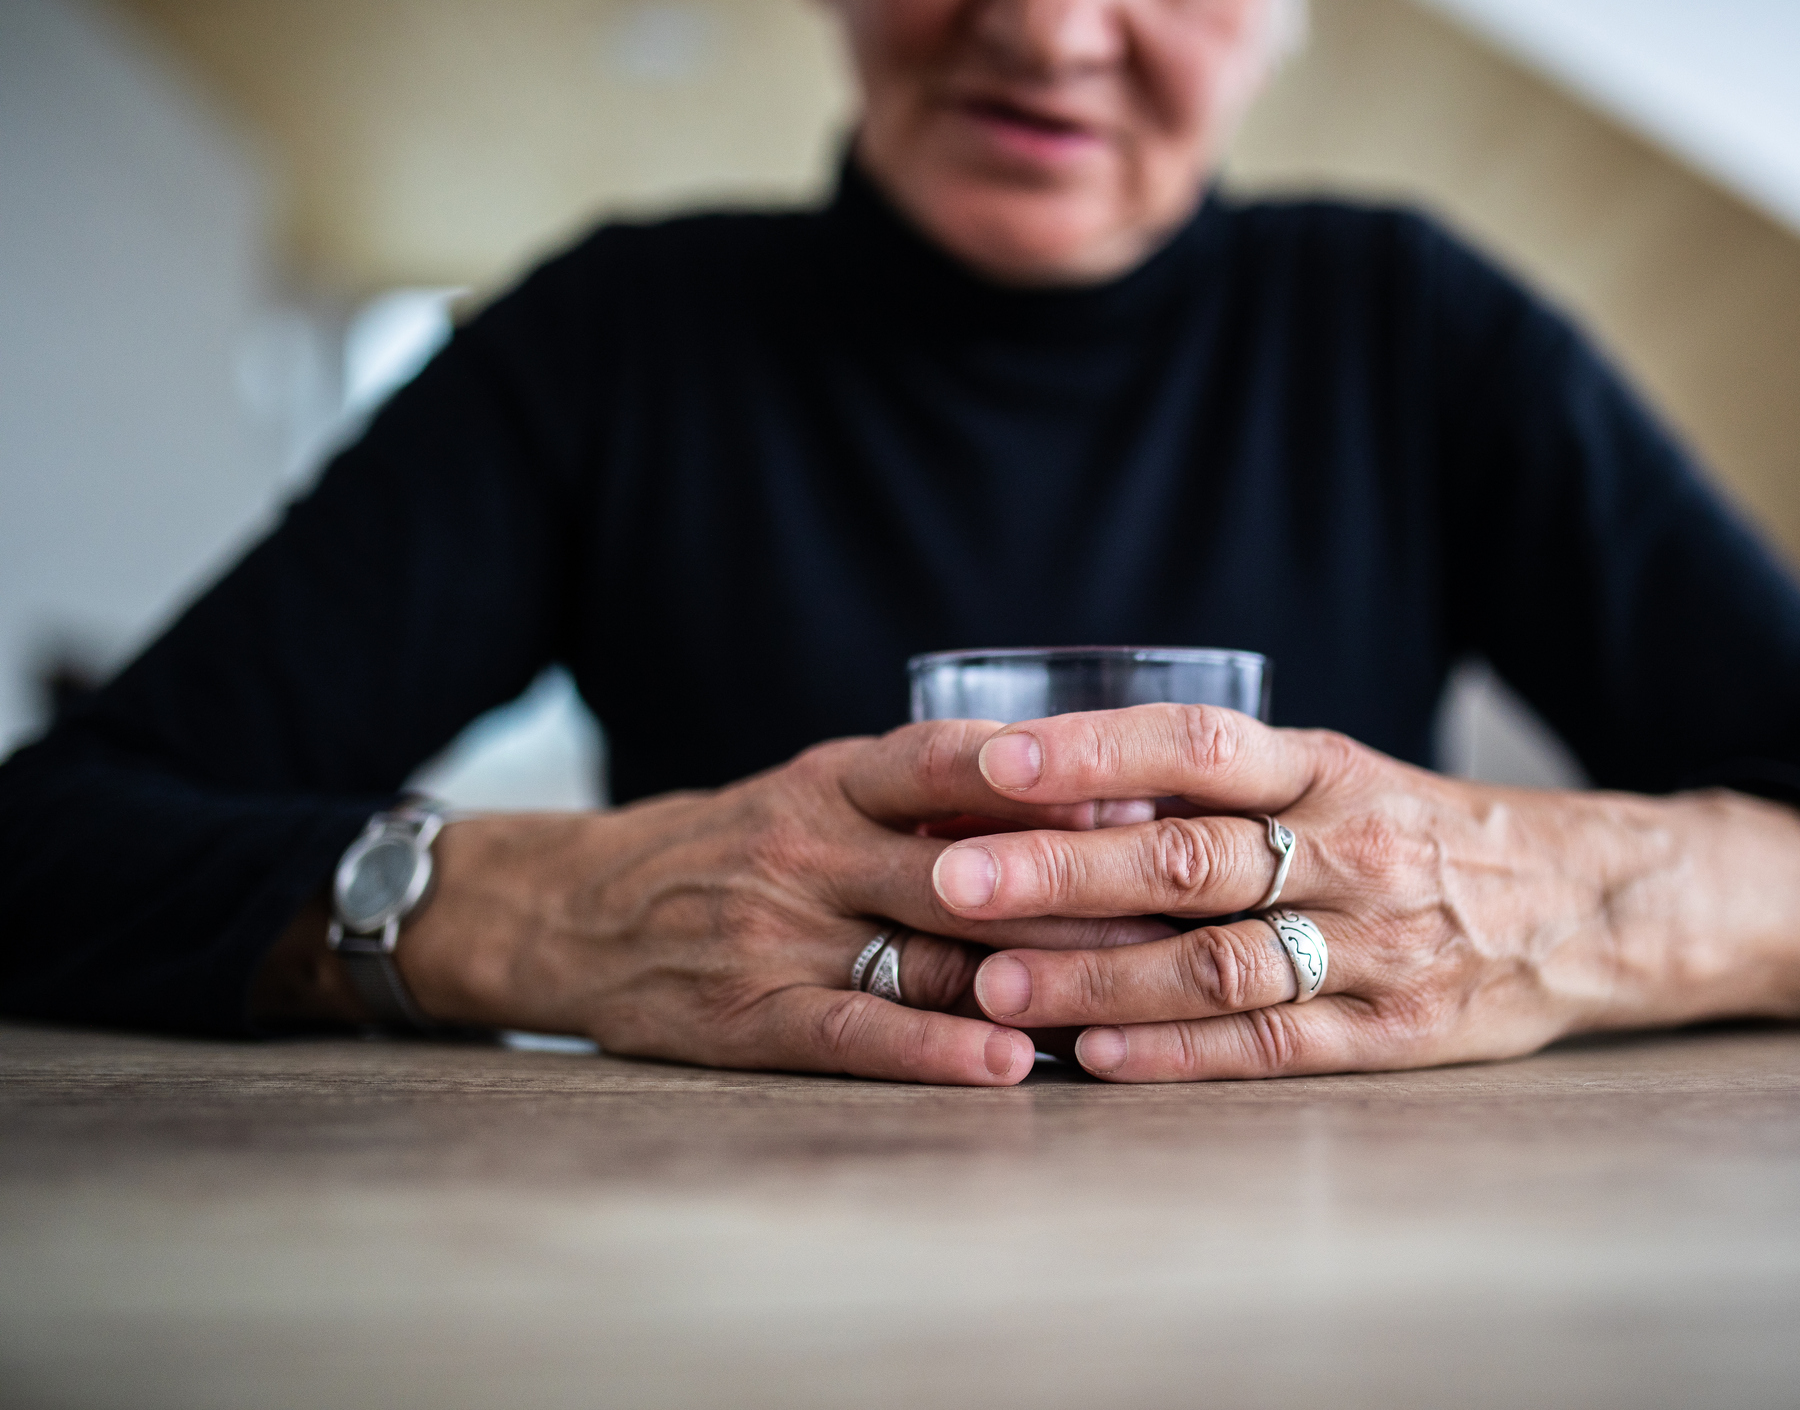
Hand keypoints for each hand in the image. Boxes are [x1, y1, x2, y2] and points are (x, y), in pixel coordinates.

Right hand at [261, 721, 1171, 1083]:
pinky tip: (1008, 1069)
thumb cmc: (731, 845)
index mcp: (832, 777)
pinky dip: (933, 1052)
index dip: (1053, 779)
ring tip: (1143, 996)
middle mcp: (808, 844)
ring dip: (1039, 977)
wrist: (573, 908)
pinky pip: (855, 1032)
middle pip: (969, 864)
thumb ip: (926, 794)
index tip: (1158, 796)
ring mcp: (777, 931)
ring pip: (927, 952)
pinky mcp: (750, 1014)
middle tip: (1196, 910)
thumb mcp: (816, 789)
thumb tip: (1086, 798)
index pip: (953, 761)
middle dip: (1086, 891)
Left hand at [930, 705, 1799, 1081]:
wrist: (1591, 904)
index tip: (992, 761)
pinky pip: (1268, 1045)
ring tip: (994, 985)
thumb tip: (1070, 788)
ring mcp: (1376, 949)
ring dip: (1097, 978)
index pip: (1197, 745)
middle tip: (953, 880)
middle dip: (1060, 873)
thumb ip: (1232, 786)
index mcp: (1333, 769)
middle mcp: (1353, 852)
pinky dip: (1175, 1054)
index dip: (1092, 752)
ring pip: (1215, 965)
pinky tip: (1092, 1056)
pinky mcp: (1393, 1033)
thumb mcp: (1348, 776)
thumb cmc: (1432, 834)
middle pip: (1188, 861)